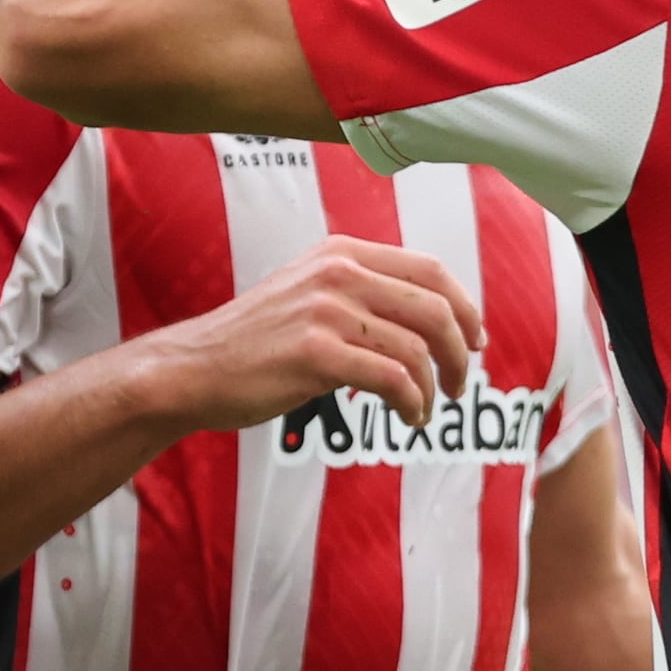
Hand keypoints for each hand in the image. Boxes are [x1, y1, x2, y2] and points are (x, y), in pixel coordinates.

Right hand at [139, 235, 487, 433]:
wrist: (194, 369)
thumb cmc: (256, 341)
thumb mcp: (309, 292)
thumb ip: (361, 291)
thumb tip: (430, 317)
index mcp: (342, 252)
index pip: (431, 269)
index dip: (466, 307)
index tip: (476, 340)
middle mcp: (338, 273)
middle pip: (435, 308)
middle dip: (461, 351)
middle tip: (460, 383)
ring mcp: (326, 311)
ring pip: (417, 348)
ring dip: (434, 386)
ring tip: (428, 409)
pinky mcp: (315, 354)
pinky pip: (392, 380)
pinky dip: (412, 404)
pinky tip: (408, 417)